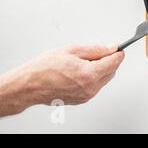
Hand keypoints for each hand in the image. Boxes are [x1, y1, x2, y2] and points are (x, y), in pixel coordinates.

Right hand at [0, 45, 123, 121]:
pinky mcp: (82, 99)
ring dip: (101, 69)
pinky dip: (93, 77)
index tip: (118, 48)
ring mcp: (87, 95)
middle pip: (112, 71)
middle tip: (96, 53)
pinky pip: (95, 86)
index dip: (117, 53)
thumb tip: (111, 48)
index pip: (115, 62)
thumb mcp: (73, 50)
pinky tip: (79, 71)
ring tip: (82, 62)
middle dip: (109, 60)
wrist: (29, 85)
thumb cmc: (45, 67)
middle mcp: (90, 87)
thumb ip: (96, 50)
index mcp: (89, 74)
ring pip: (104, 79)